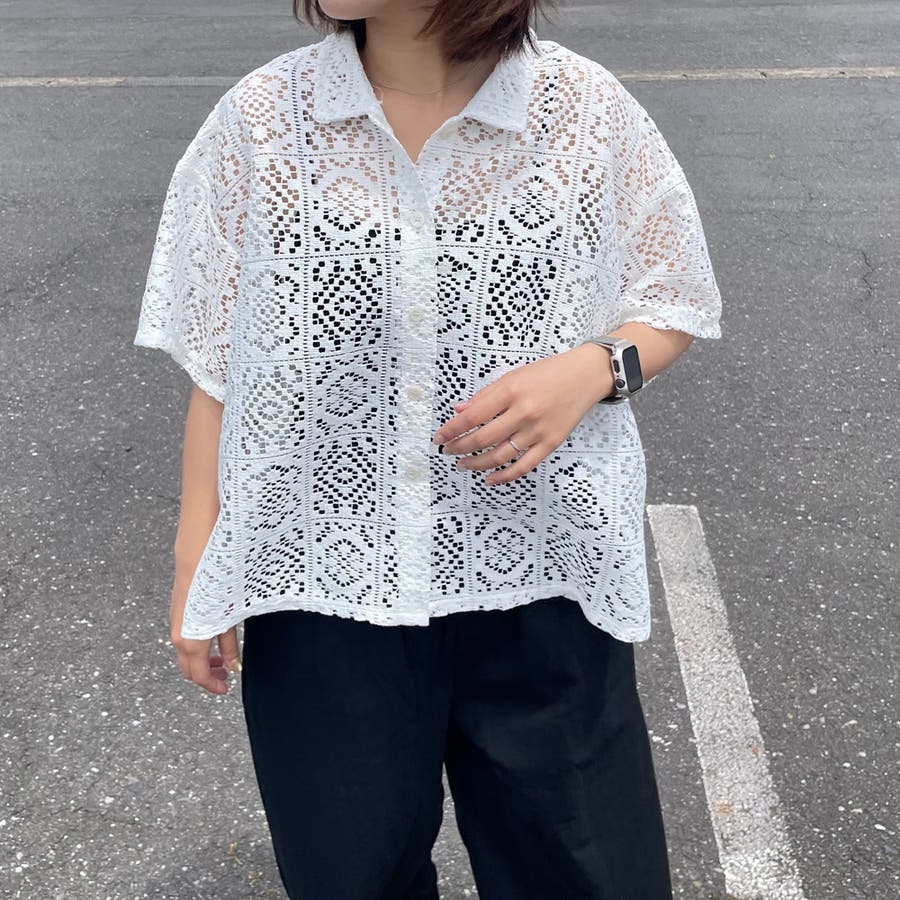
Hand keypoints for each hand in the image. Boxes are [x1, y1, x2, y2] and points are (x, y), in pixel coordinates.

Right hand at [169, 580, 241, 694]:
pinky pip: (183, 639)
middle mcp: (179, 636)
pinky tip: (212, 641)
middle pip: (188, 669)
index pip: (199, 675)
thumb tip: (233, 667)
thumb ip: (229, 646)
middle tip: (225, 676)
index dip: (212, 686)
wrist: (198, 557)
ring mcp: (176, 624)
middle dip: (206, 676)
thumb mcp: (230, 619)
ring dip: (201, 662)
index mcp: (192, 641)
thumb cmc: (217, 585)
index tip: (226, 688)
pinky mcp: (177, 614)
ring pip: (184, 655)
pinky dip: (196, 648)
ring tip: (221, 660)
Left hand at [431, 344, 614, 485]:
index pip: (472, 416)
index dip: (451, 429)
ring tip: (463, 465)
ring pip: (499, 456)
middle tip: (448, 451)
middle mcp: (524, 412)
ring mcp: (538, 431)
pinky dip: (504, 476)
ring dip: (476, 464)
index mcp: (511, 391)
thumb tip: (459, 411)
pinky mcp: (551, 444)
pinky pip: (523, 466)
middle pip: (483, 438)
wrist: (585, 376)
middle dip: (460, 447)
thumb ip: (486, 395)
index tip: (439, 437)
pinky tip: (489, 478)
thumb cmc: (548, 373)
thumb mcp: (513, 376)